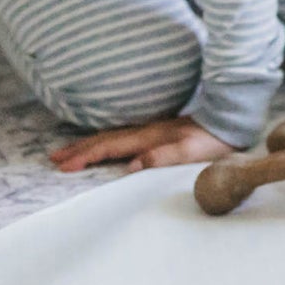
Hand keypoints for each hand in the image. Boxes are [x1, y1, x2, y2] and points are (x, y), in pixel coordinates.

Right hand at [49, 117, 237, 173]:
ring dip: (89, 143)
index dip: (87, 155)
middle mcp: (147, 130)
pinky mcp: (158, 130)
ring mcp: (152, 128)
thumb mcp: (192, 152)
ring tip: (68, 151)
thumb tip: (133, 165)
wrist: (230, 119)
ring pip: (113, 136)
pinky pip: (123, 135)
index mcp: (150, 137)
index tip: (64, 165)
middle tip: (54, 158)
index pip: (111, 146)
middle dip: (79, 149)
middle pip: (106, 139)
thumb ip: (163, 157)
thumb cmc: (213, 139)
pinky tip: (103, 143)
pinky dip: (106, 139)